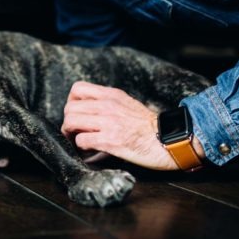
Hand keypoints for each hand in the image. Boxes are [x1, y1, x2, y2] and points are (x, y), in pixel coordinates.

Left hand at [61, 81, 179, 170]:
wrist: (170, 140)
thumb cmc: (149, 126)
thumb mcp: (128, 104)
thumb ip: (108, 103)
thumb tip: (89, 111)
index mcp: (111, 95)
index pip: (77, 89)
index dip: (72, 102)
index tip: (77, 113)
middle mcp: (108, 106)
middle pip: (70, 108)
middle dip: (68, 121)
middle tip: (74, 131)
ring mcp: (109, 123)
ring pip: (71, 122)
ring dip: (70, 134)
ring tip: (77, 140)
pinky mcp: (110, 141)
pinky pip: (82, 140)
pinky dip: (81, 147)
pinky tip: (89, 150)